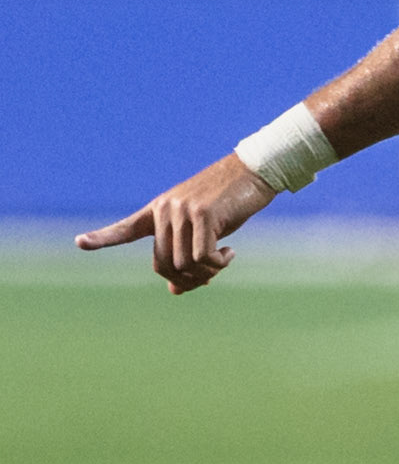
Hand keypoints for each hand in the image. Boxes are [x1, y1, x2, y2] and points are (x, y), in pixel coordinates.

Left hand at [76, 154, 276, 293]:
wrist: (253, 172)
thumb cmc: (229, 202)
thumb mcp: (205, 230)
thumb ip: (186, 255)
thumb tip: (174, 290)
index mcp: (160, 210)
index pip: (126, 228)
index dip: (103, 238)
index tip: (79, 243)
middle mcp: (165, 210)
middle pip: (164, 264)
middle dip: (187, 279)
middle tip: (210, 276)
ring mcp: (183, 211)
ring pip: (184, 263)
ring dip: (207, 272)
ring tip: (224, 259)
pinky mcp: (204, 215)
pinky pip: (204, 257)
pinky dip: (218, 264)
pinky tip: (230, 252)